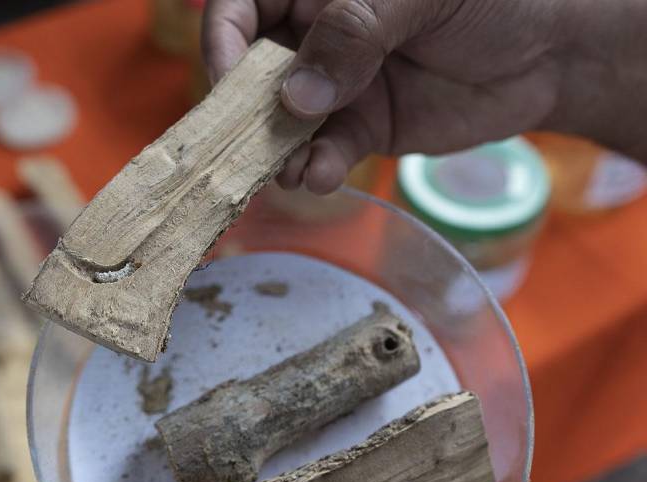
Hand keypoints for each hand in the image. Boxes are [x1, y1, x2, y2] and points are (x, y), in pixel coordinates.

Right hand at [202, 0, 646, 193]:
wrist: (549, 55)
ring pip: (281, 121)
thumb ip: (354, 32)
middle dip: (245, 111)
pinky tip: (321, 174)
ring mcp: (334, 86)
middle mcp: (314, 34)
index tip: (227, 83)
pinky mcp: (359, 129)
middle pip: (251, 72)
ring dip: (276, 150)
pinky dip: (316, 167)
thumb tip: (295, 95)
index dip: (222, 43)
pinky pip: (322, 151)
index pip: (240, 9)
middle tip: (246, 145)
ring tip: (287, 170)